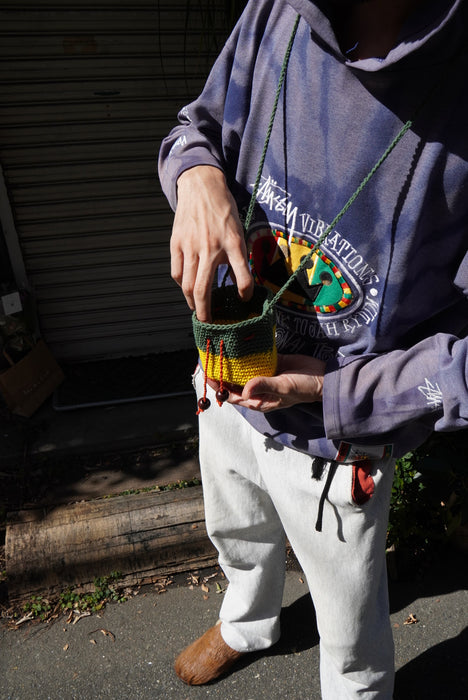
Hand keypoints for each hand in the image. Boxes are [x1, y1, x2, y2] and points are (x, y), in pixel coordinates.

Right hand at [170, 165, 253, 321]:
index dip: (245, 290)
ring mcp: (190, 246)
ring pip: (187, 284)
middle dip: (206, 312)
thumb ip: (239, 256)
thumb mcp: (238, 231)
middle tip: (209, 322)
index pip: (242, 274)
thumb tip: (240, 282)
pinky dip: (182, 284)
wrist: (201, 187)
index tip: (244, 298)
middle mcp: (210, 247)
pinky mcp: (176, 244)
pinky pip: (177, 272)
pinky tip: (188, 288)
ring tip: (198, 309)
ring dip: (192, 302)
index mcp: (232, 242)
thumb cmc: (223, 211)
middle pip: (203, 289)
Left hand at [208, 354, 325, 411]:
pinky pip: (254, 358)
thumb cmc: (304, 388)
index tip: (207, 373)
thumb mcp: (284, 388)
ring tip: (219, 348)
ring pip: (242, 369)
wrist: (323, 377)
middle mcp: (257, 389)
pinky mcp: (271, 363)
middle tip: (209, 356)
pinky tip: (238, 342)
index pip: (231, 395)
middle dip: (222, 372)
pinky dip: (247, 352)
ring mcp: (264, 375)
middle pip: (234, 382)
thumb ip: (264, 386)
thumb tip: (244, 389)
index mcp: (258, 400)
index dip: (218, 386)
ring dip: (232, 361)